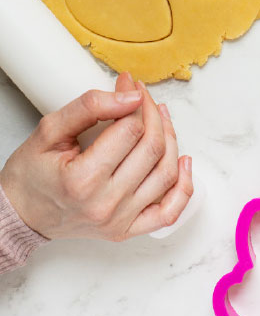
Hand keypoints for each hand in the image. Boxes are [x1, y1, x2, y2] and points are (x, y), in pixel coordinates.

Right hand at [0, 73, 193, 240]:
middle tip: (144, 97)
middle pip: (152, 148)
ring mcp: (119, 221)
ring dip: (171, 138)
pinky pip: (169, 211)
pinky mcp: (127, 229)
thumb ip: (89, 107)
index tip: (129, 85)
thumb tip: (131, 96)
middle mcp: (105, 205)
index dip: (135, 101)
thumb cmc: (31, 175)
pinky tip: (184, 161)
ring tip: (160, 118)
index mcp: (82, 181)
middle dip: (154, 114)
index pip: (131, 130)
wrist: (20, 214)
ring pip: (166, 172)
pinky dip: (184, 186)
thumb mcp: (50, 131)